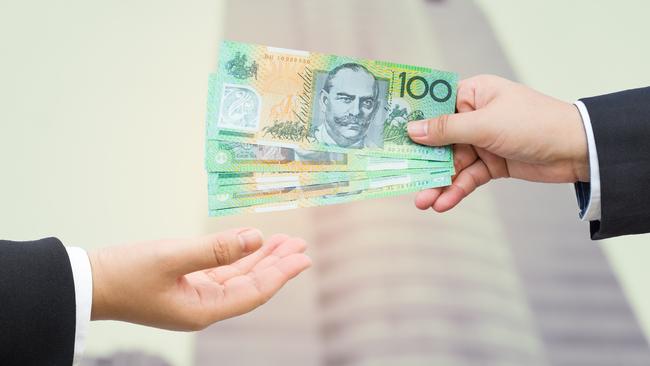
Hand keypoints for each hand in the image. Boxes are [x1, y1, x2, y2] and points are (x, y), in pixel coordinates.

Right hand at [88, 228, 310, 330]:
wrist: (89, 282)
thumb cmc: (125, 274)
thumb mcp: (171, 257)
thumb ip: (215, 248)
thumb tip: (255, 237)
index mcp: (203, 310)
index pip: (254, 292)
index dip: (281, 274)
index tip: (303, 258)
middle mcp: (204, 307)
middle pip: (251, 285)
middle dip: (277, 264)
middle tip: (301, 246)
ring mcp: (195, 296)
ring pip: (238, 277)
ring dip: (260, 259)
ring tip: (284, 242)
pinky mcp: (186, 284)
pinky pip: (222, 271)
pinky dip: (239, 258)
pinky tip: (251, 244)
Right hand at [407, 75, 588, 211]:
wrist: (577, 150)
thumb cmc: (533, 123)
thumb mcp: (485, 125)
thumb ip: (447, 129)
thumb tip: (412, 130)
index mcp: (474, 94)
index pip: (435, 105)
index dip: (413, 121)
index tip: (390, 136)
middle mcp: (475, 116)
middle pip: (439, 140)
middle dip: (423, 161)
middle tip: (402, 177)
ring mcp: (483, 141)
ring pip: (451, 163)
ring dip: (437, 182)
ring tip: (422, 201)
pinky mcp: (492, 164)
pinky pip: (467, 177)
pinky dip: (456, 190)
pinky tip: (443, 203)